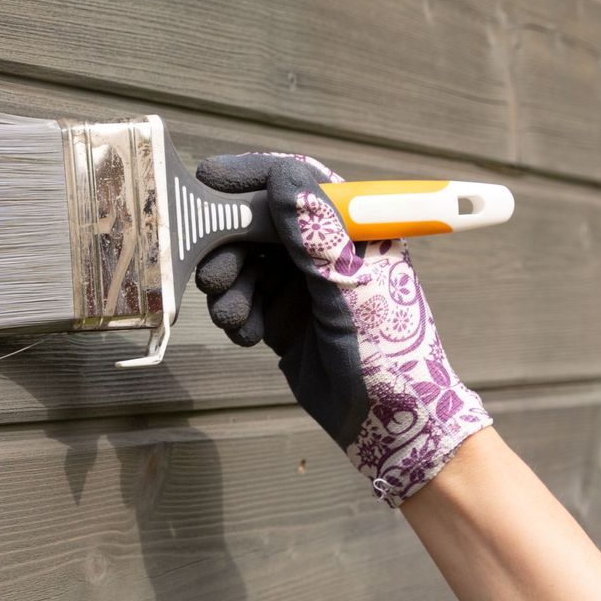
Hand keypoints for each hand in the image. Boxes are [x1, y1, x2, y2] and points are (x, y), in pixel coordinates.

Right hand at [194, 153, 489, 505]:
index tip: (209, 179)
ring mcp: (303, 285)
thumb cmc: (390, 352)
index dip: (252, 176)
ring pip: (245, 265)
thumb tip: (283, 177)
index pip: (297, 182)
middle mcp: (325, 250)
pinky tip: (247, 335)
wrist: (391, 423)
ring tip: (233, 318)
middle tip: (213, 274)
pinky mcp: (285, 319)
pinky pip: (245, 301)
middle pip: (259, 224)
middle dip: (229, 246)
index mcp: (352, 229)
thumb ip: (314, 232)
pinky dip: (237, 314)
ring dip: (230, 288)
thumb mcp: (350, 285)